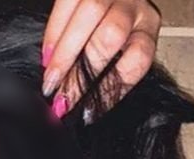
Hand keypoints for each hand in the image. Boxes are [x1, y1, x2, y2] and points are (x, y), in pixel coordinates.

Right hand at [41, 0, 162, 119]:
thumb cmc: (109, 29)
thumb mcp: (121, 49)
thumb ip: (106, 74)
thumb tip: (78, 109)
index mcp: (147, 26)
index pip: (138, 58)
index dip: (112, 89)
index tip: (86, 113)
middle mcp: (134, 4)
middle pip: (112, 36)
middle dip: (83, 73)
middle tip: (62, 102)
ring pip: (90, 14)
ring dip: (65, 54)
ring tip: (50, 81)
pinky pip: (67, 2)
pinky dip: (54, 32)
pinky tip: (46, 56)